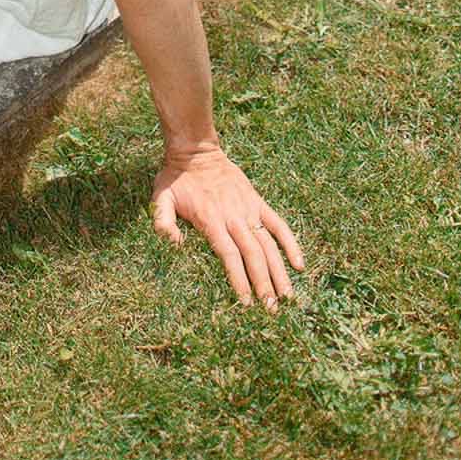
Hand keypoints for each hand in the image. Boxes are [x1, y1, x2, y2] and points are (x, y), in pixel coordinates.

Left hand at [150, 145, 303, 309]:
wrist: (195, 150)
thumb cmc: (176, 178)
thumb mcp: (161, 197)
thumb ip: (163, 221)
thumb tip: (176, 244)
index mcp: (210, 219)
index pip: (229, 255)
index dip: (239, 279)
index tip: (247, 302)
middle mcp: (233, 216)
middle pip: (253, 254)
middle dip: (263, 283)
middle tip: (271, 310)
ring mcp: (248, 208)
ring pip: (269, 243)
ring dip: (279, 270)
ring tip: (288, 297)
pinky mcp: (257, 201)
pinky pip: (278, 223)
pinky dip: (290, 243)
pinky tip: (299, 264)